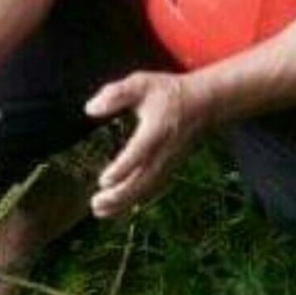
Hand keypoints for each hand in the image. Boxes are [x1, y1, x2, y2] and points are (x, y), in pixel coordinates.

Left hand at [85, 72, 209, 217]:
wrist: (205, 103)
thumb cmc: (169, 92)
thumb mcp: (141, 83)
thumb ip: (115, 95)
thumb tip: (90, 109)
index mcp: (157, 128)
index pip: (140, 152)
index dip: (123, 168)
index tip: (103, 180)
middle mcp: (165, 150)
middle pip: (143, 179)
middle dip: (120, 194)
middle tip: (96, 203)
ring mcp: (169, 162)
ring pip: (147, 188)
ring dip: (124, 202)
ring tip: (99, 211)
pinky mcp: (169, 168)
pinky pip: (151, 188)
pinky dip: (133, 200)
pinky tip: (115, 208)